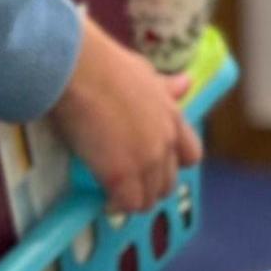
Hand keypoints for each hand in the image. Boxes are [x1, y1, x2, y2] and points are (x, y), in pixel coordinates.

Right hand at [51, 18, 199, 214]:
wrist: (80, 69)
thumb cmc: (104, 65)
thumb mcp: (143, 73)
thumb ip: (164, 87)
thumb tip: (185, 83)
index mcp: (172, 117)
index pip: (191, 155)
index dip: (174, 164)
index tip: (154, 164)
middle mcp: (165, 142)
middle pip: (169, 183)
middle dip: (150, 186)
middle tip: (127, 182)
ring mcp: (146, 160)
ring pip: (149, 199)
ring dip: (133, 199)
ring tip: (114, 194)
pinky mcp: (121, 175)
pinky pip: (127, 205)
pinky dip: (116, 206)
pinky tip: (104, 198)